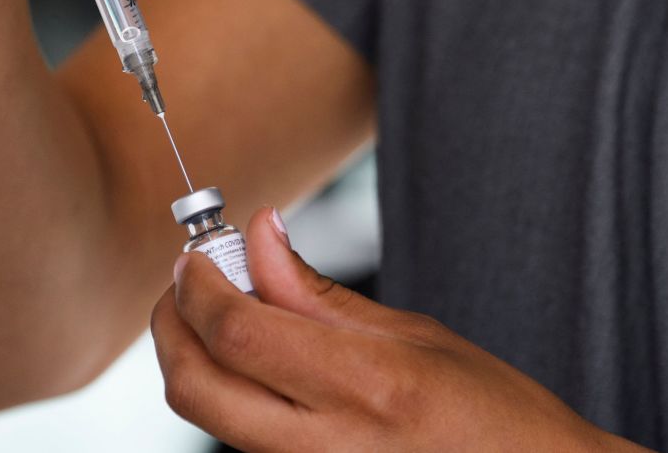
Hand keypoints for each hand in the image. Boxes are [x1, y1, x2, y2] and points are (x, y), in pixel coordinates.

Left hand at [151, 208, 646, 451]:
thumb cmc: (495, 417)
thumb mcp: (417, 334)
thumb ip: (319, 294)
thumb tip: (261, 236)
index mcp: (365, 388)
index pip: (237, 333)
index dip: (199, 286)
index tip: (198, 255)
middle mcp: (325, 446)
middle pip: (195, 388)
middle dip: (172, 325)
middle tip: (189, 282)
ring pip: (209, 417)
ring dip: (196, 357)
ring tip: (228, 313)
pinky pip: (240, 439)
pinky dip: (227, 391)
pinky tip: (255, 361)